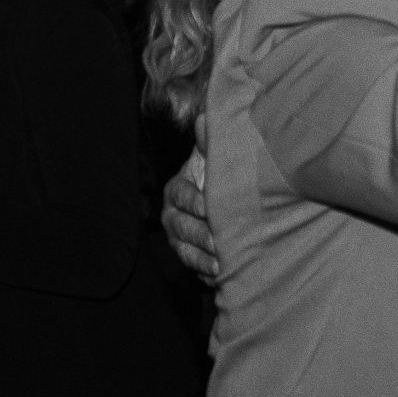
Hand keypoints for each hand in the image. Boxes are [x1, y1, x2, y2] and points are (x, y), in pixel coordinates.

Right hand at [162, 150, 218, 283]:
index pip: (181, 196)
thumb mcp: (214, 157)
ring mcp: (178, 239)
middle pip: (182, 227)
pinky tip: (219, 277)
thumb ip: (209, 142)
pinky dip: (205, 274)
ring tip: (220, 266)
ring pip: (186, 251)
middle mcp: (172, 216)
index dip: (194, 202)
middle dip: (200, 235)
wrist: (225, 199)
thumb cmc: (219, 176)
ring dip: (202, 259)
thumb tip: (205, 118)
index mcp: (176, 190)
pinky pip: (193, 269)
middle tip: (217, 242)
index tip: (208, 208)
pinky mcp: (189, 257)